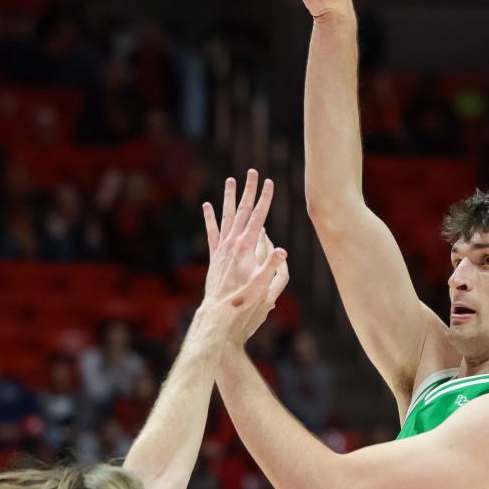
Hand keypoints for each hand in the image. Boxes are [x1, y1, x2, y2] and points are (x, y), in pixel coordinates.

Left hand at [201, 170, 288, 345]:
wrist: (219, 316)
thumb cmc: (244, 304)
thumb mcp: (263, 288)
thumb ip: (272, 268)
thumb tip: (281, 249)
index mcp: (245, 248)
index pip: (258, 217)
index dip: (265, 199)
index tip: (270, 182)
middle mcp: (231, 244)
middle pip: (242, 211)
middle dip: (249, 191)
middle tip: (252, 172)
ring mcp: (221, 249)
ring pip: (226, 216)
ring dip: (229, 197)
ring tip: (230, 180)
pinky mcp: (215, 257)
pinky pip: (212, 232)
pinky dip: (210, 217)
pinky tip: (207, 205)